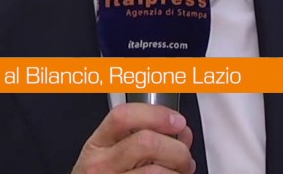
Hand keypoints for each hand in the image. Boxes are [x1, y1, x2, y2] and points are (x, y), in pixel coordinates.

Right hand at [71, 102, 195, 173]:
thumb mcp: (111, 153)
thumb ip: (142, 137)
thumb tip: (181, 134)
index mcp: (97, 144)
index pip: (123, 116)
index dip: (156, 114)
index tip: (177, 121)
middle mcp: (100, 164)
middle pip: (146, 142)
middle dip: (177, 149)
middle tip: (185, 157)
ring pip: (156, 171)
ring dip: (178, 172)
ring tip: (179, 173)